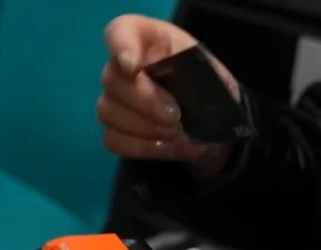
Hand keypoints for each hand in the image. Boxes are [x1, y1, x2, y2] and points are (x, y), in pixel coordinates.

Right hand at [98, 15, 239, 170]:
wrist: (212, 121)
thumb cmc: (209, 88)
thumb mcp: (212, 73)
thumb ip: (193, 75)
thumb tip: (171, 99)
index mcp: (149, 40)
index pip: (120, 31)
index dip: (120, 47)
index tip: (132, 67)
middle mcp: (124, 66)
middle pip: (111, 79)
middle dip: (144, 101)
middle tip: (175, 115)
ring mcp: (114, 99)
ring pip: (108, 111)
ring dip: (144, 127)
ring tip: (174, 131)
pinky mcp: (114, 129)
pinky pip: (112, 139)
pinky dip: (140, 145)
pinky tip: (162, 144)